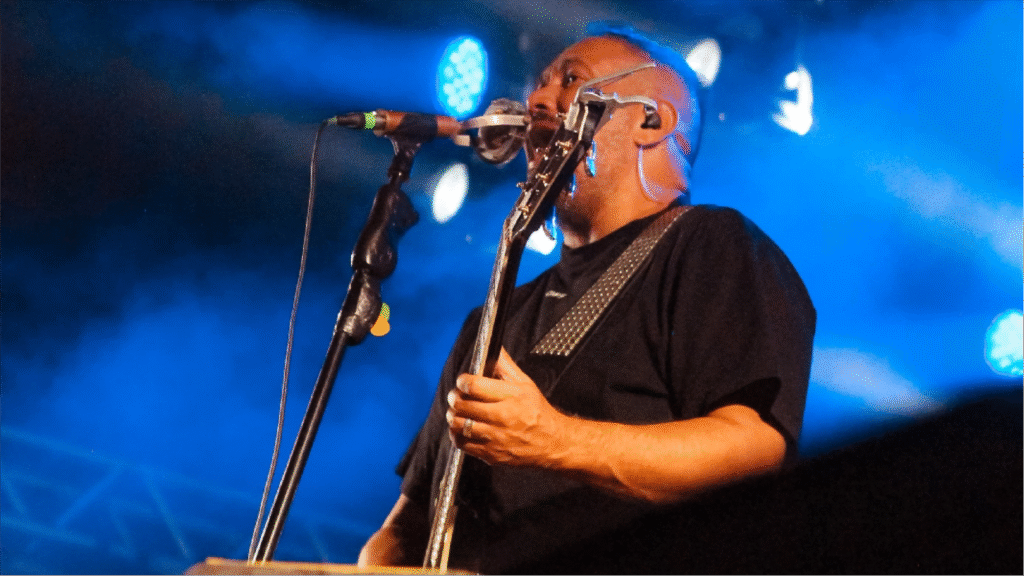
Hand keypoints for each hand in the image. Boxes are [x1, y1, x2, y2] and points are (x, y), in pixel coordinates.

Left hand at [446, 348, 567, 466]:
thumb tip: (494, 349)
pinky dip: (456, 435)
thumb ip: (506, 366)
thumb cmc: (538, 413)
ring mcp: (496, 437)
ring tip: (458, 411)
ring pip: (459, 425)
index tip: (463, 381)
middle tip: (456, 395)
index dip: (462, 381)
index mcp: (511, 396)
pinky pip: (462, 444)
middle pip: (463, 405)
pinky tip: (462, 429)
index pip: (474, 385)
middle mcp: (502, 417)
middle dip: (454, 397)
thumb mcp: (526, 384)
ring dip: (453, 416)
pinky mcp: (491, 454)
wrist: (552, 443)